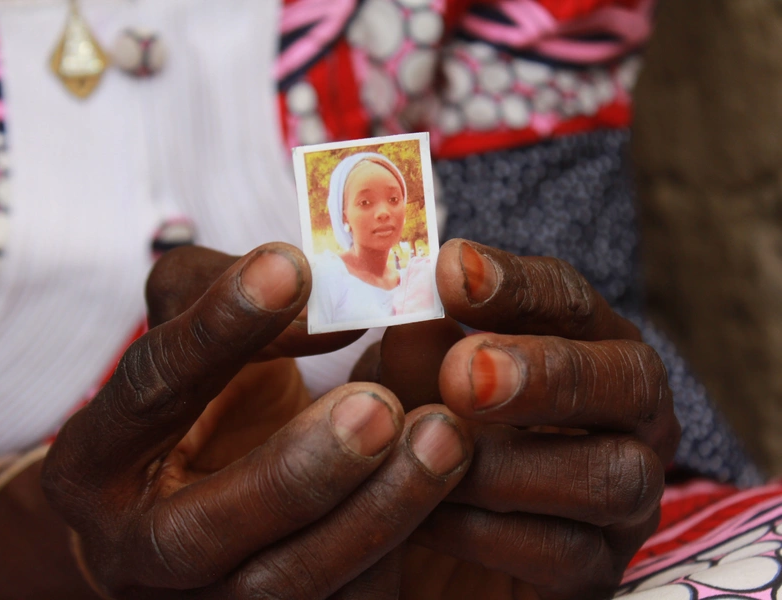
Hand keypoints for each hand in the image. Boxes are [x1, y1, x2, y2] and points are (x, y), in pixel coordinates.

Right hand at [41, 243, 474, 598]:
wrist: (197, 498)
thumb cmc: (204, 403)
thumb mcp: (209, 339)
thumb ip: (255, 305)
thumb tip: (342, 298)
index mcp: (96, 457)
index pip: (147, 391)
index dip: (216, 330)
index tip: (291, 269)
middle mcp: (132, 546)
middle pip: (195, 532)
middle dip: (293, 471)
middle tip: (378, 406)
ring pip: (274, 587)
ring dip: (367, 518)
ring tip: (441, 439)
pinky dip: (391, 558)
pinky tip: (444, 496)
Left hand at [372, 240, 679, 599]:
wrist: (424, 542)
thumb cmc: (423, 431)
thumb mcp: (406, 382)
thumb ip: (413, 348)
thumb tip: (408, 307)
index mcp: (586, 346)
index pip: (572, 300)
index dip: (516, 286)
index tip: (448, 273)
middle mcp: (627, 416)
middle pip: (631, 380)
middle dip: (546, 374)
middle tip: (464, 374)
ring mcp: (624, 498)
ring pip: (610, 475)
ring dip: (507, 464)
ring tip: (429, 454)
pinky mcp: (597, 570)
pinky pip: (564, 554)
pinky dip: (484, 534)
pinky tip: (421, 518)